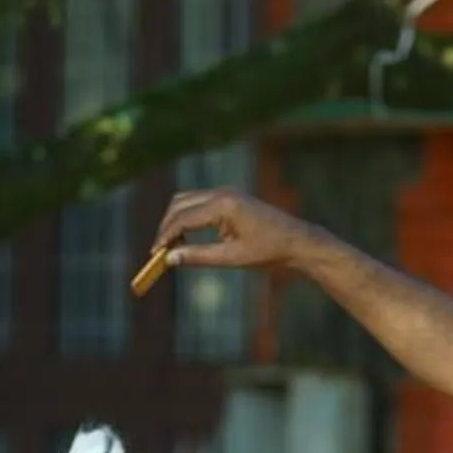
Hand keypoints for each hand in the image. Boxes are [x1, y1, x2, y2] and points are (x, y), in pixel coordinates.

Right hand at [151, 189, 347, 276]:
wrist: (297, 241)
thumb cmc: (269, 251)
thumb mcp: (232, 258)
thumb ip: (199, 256)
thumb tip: (170, 259)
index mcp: (224, 205)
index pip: (183, 218)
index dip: (165, 236)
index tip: (155, 254)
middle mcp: (222, 193)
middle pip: (179, 204)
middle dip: (166, 226)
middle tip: (160, 250)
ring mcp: (226, 193)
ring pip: (187, 200)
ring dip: (176, 220)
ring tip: (172, 246)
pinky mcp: (230, 197)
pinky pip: (199, 202)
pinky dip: (188, 217)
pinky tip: (187, 238)